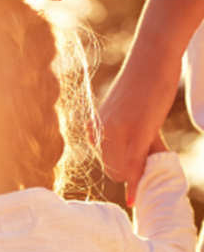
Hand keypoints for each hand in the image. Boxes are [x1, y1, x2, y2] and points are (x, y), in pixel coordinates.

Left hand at [99, 48, 181, 206]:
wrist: (153, 57)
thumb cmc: (143, 80)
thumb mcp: (123, 108)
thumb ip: (117, 128)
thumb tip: (107, 140)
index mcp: (96, 126)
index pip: (104, 158)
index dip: (120, 167)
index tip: (133, 171)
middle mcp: (102, 130)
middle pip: (112, 167)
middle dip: (128, 173)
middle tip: (150, 166)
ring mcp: (119, 130)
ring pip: (123, 167)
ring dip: (137, 175)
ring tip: (155, 164)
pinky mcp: (139, 129)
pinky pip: (134, 162)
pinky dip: (135, 180)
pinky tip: (136, 194)